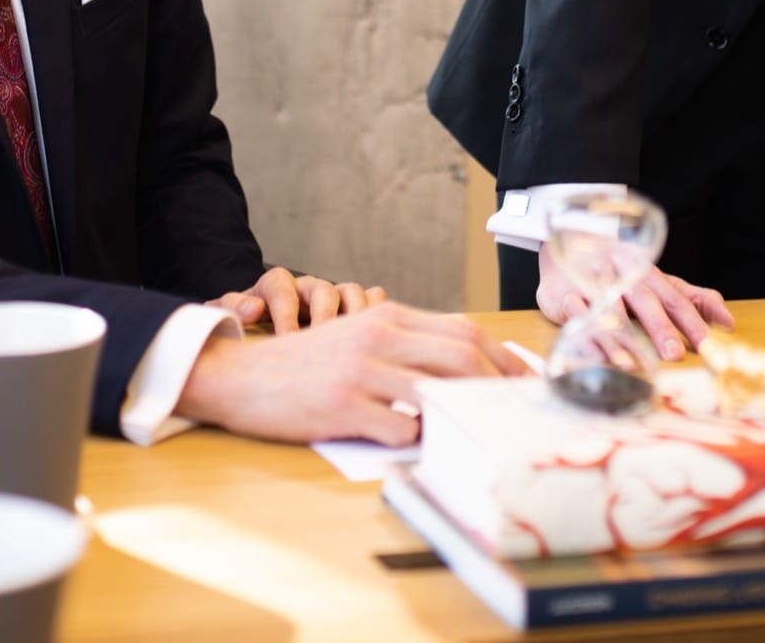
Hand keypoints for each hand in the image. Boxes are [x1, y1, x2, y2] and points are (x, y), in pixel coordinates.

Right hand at [177, 301, 516, 445]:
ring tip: (477, 434)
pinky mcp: (344, 406)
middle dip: (497, 386)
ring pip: (437, 392)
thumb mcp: (354, 336)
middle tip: (515, 413)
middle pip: (462, 356)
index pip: (463, 331)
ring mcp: (362, 371)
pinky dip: (417, 441)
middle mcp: (378, 336)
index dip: (502, 358)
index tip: (525, 381)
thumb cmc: (301, 364)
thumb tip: (457, 367)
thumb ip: (401, 344)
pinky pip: (400, 428)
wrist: (239, 377)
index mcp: (385, 316)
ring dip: (461, 416)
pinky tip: (420, 448)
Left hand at [208, 266, 385, 329]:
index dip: (286, 314)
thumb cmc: (246, 327)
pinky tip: (379, 339)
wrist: (261, 327)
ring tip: (357, 343)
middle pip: (324, 289)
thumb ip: (231, 307)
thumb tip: (252, 309)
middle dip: (325, 317)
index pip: (282, 288)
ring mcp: (333, 297)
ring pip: (353, 293)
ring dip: (357, 316)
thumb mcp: (228, 316)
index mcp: (276, 285)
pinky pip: (374, 300)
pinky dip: (380, 314)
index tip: (288, 341)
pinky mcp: (353, 310)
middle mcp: (307, 287)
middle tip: (325, 345)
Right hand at [535, 249, 732, 361]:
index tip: (708, 346)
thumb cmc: (624, 271)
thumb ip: (695, 299)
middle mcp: (622, 274)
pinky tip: (595, 355)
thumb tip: (729, 324)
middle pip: (644, 300)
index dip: (692, 321)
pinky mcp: (564, 293)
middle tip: (673, 355)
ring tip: (632, 364)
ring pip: (609, 308)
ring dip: (620, 337)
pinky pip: (576, 314)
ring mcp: (592, 281)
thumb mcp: (661, 281)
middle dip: (659, 327)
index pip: (675, 297)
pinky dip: (586, 334)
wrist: (571, 241)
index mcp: (648, 271)